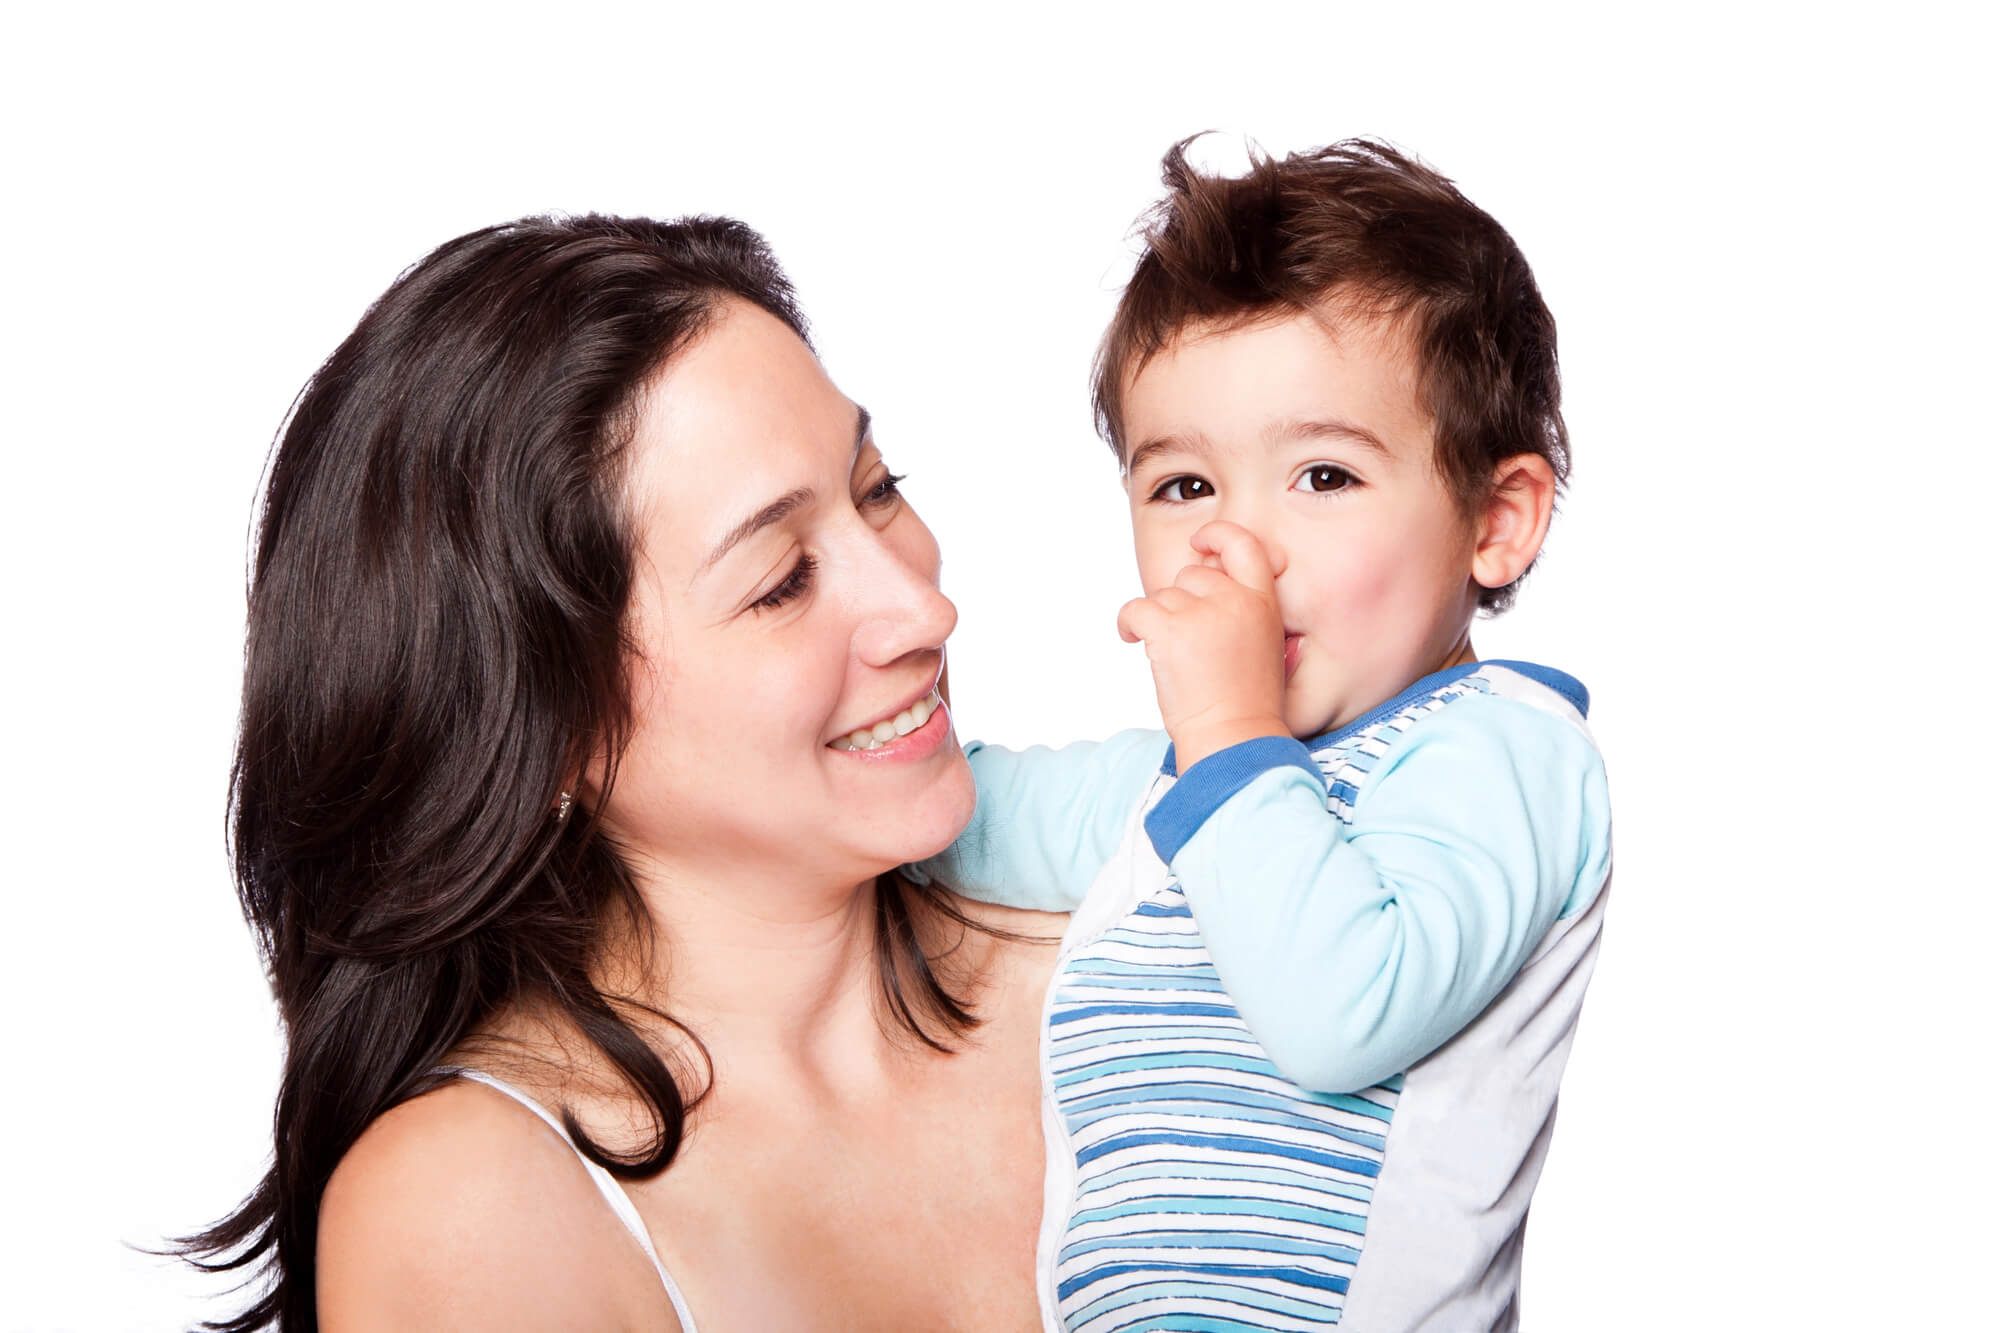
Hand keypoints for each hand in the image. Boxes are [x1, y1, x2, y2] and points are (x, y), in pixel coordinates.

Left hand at [1117, 521, 1288, 768]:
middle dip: (1181, 601)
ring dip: (1157, 619)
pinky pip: (1136, 608)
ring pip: (1163, 596)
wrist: (1234, 739)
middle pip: (1193, 574)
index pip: (1245, 545)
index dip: (1218, 535)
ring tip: (1168, 656)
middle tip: (1184, 640)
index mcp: (1264, 604)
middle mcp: (1235, 601)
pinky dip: (1128, 623)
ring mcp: (1202, 614)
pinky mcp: (1170, 630)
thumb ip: (1241, 614)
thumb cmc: (1245, 706)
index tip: (1200, 541)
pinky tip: (1132, 639)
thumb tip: (1201, 593)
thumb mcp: (1262, 648)